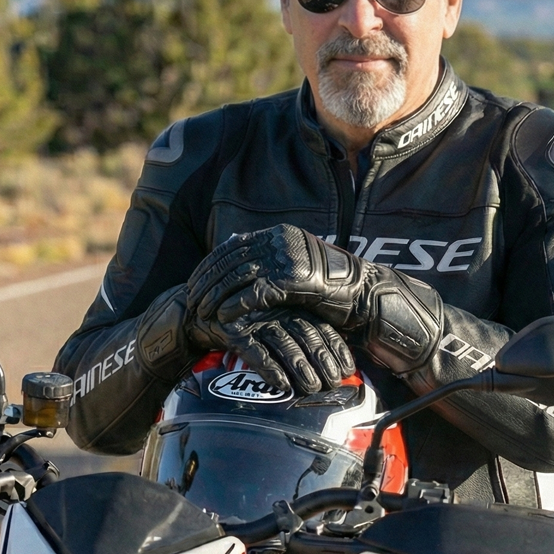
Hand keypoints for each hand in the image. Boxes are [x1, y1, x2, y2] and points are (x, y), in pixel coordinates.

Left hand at [185, 225, 445, 377]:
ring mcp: (289, 257)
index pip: (233, 247)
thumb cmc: (330, 290)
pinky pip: (257, 292)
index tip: (193, 284)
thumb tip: (237, 245)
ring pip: (239, 276)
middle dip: (206, 281)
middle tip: (189, 301)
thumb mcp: (295, 270)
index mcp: (279, 234)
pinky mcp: (295, 279)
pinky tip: (222, 318)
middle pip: (231, 259)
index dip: (210, 266)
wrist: (365, 297)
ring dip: (216, 295)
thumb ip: (268, 262)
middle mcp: (282, 240)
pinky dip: (236, 305)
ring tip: (200, 312)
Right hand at [209, 309, 355, 394]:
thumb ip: (299, 337)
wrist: (199, 313)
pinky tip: (282, 385)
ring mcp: (253, 319)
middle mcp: (274, 310)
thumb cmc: (246, 323)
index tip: (348, 369)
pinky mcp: (232, 331)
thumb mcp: (275, 324)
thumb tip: (330, 366)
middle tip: (333, 383)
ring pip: (283, 342)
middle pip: (306, 335)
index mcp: (290, 305)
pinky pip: (254, 351)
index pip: (319, 326)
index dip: (335, 348)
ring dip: (300, 366)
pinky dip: (269, 368)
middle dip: (322, 361)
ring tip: (312, 387)